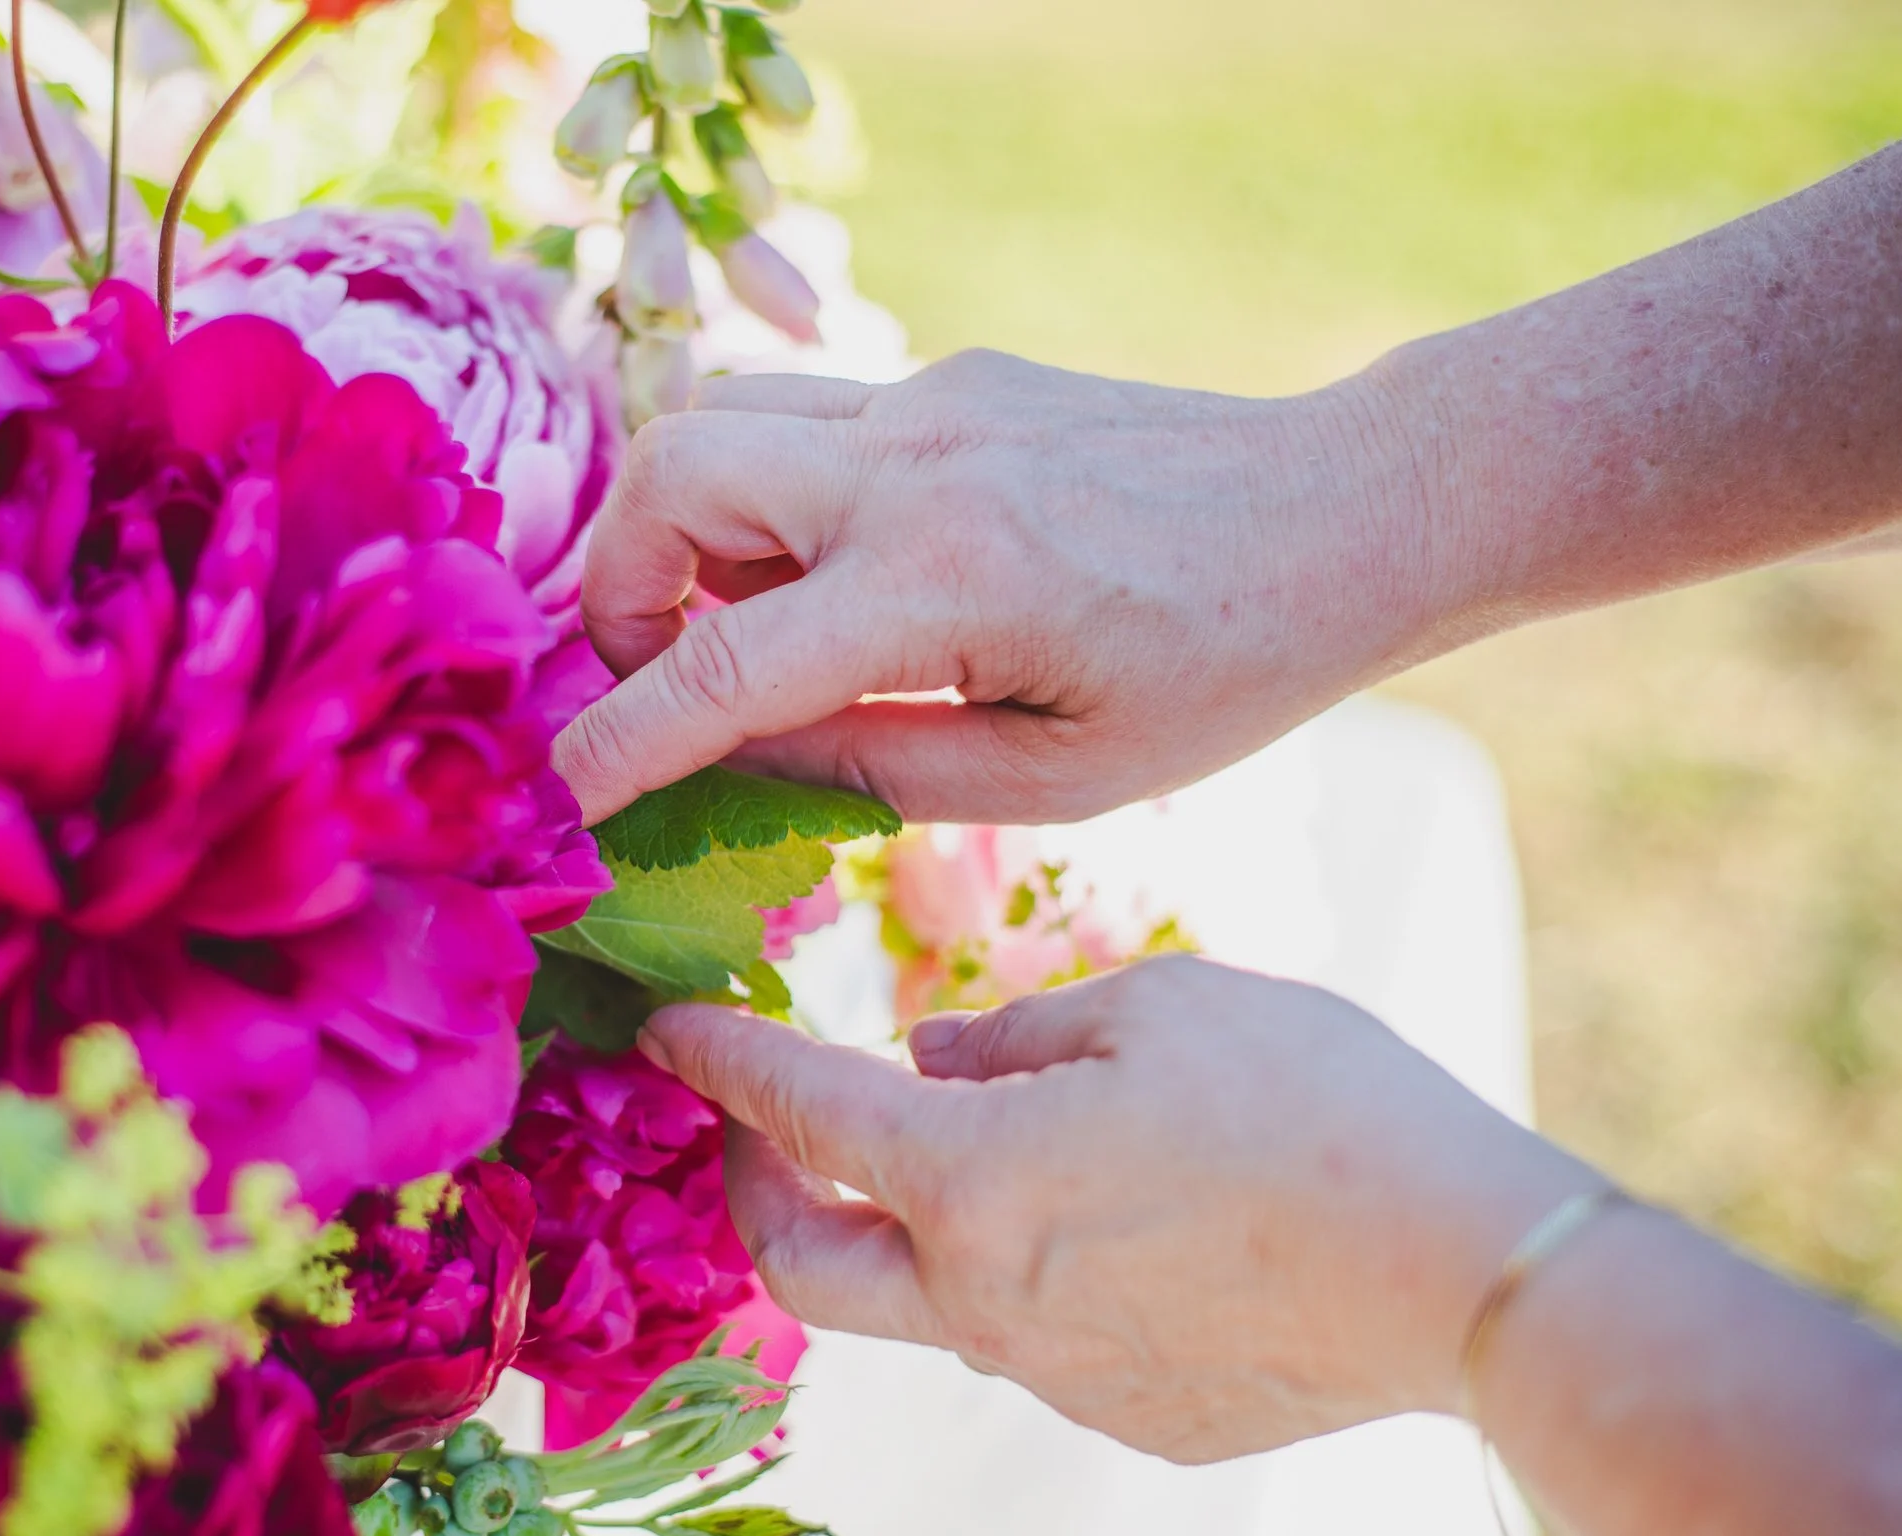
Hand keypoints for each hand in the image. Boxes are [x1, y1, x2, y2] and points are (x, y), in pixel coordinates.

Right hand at [552, 352, 1448, 824]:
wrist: (1343, 511)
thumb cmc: (1220, 672)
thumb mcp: (1053, 777)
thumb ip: (871, 766)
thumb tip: (732, 755)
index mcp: (949, 582)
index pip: (723, 660)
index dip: (619, 735)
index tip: (559, 790)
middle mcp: (918, 463)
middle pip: (670, 473)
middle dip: (619, 584)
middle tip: (664, 674)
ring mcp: (933, 399)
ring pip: (719, 420)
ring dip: (686, 530)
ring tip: (754, 630)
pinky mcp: (953, 378)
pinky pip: (804, 422)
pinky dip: (774, 502)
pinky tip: (851, 580)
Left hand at [644, 956, 1597, 1461]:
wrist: (1465, 1272)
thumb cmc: (1315, 1108)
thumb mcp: (1155, 1007)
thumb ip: (1013, 1030)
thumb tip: (928, 1052)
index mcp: (974, 1180)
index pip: (797, 1113)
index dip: (718, 1062)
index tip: (668, 1030)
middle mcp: (983, 1298)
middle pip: (799, 1262)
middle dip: (753, 1183)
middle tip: (766, 1117)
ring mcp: (1051, 1372)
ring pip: (922, 1299)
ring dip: (904, 1223)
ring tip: (969, 1138)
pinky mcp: (1124, 1413)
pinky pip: (1029, 1335)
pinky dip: (1016, 1267)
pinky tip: (1094, 1214)